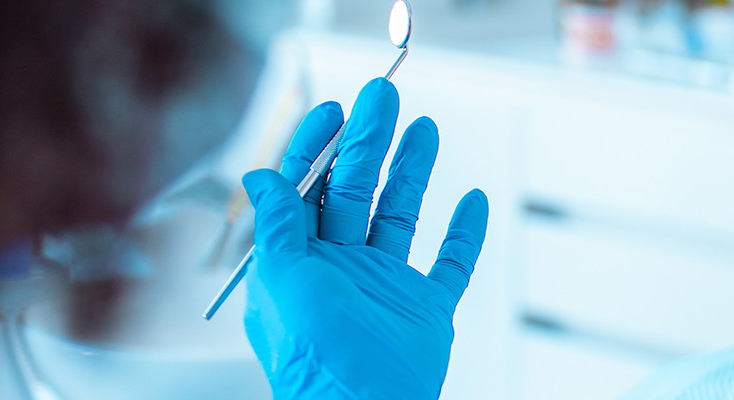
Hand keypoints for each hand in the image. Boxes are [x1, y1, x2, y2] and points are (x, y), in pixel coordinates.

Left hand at [240, 77, 487, 398]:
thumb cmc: (318, 362)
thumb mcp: (285, 284)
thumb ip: (276, 227)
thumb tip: (260, 175)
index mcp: (299, 262)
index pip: (305, 190)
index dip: (317, 146)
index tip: (335, 108)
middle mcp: (340, 269)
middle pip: (355, 190)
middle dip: (369, 141)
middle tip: (384, 96)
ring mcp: (385, 288)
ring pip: (401, 215)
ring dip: (413, 172)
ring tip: (425, 129)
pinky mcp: (425, 311)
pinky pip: (450, 264)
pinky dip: (464, 233)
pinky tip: (472, 202)